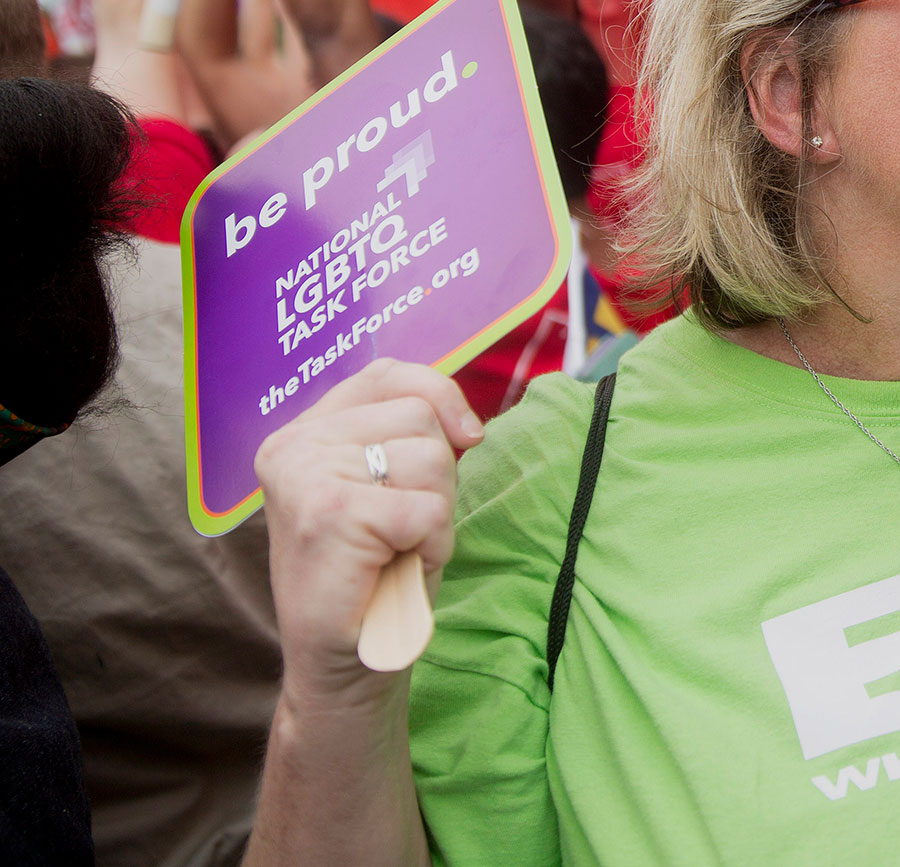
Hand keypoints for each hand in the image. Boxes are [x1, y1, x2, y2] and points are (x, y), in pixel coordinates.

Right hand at [254, 359, 483, 706]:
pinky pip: (429, 506)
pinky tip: (400, 568)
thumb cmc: (373, 576)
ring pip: (430, 457)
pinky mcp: (332, 513)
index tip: (467, 438)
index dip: (441, 396)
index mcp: (300, 432)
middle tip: (402, 528)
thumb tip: (467, 422)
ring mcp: (306, 476)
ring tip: (397, 549)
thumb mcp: (387, 488)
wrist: (342, 666)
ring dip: (436, 511)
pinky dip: (434, 542)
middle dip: (438, 474)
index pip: (389, 374)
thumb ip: (406, 437)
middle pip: (420, 416)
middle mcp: (293, 445)